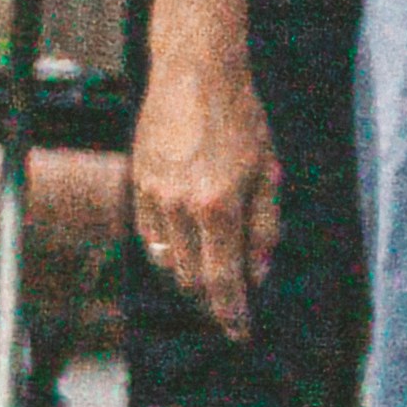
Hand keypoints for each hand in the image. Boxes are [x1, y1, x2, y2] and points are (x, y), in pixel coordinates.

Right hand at [129, 44, 278, 338]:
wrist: (195, 72)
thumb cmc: (240, 117)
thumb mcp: (268, 171)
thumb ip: (264, 227)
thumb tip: (258, 274)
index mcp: (219, 206)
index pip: (223, 280)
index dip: (232, 314)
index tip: (240, 334)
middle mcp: (181, 207)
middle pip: (193, 277)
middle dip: (212, 296)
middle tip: (231, 300)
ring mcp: (154, 196)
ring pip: (169, 260)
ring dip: (191, 274)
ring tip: (210, 269)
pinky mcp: (138, 183)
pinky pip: (149, 235)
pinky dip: (168, 249)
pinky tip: (186, 243)